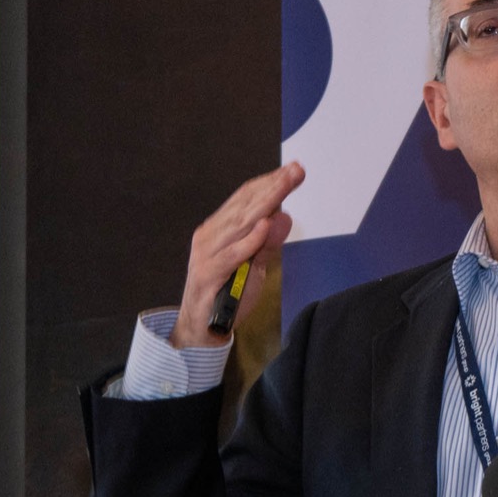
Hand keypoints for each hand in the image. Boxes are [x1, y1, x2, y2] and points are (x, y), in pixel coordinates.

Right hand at [169, 162, 303, 348]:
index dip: (270, 183)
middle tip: (296, 170)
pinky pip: (232, 254)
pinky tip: (265, 226)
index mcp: (221, 228)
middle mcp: (211, 234)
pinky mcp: (208, 273)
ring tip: (285, 186)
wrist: (201, 326)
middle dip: (273, 186)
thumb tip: (284, 216)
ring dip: (265, 203)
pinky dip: (249, 240)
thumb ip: (267, 243)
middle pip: (245, 205)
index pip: (246, 199)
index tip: (294, 170)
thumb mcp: (254, 267)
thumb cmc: (228, 294)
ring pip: (240, 223)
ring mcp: (207, 252)